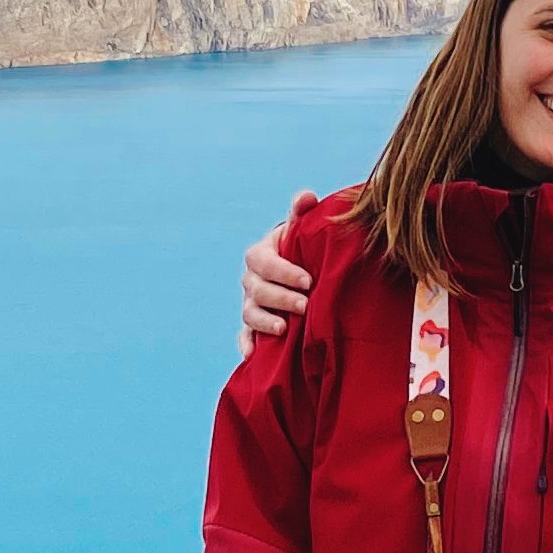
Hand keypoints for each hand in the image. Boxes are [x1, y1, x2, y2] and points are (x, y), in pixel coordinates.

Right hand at [238, 193, 320, 339]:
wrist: (296, 270)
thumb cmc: (300, 250)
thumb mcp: (300, 231)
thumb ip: (302, 214)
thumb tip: (306, 197)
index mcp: (261, 254)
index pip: (265, 261)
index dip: (284, 271)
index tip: (309, 281)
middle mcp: (251, 279)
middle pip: (257, 290)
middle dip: (280, 298)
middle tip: (305, 305)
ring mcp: (249, 303)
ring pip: (249, 313)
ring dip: (264, 322)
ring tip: (284, 329)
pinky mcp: (251, 325)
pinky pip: (243, 335)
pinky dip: (245, 345)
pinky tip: (252, 355)